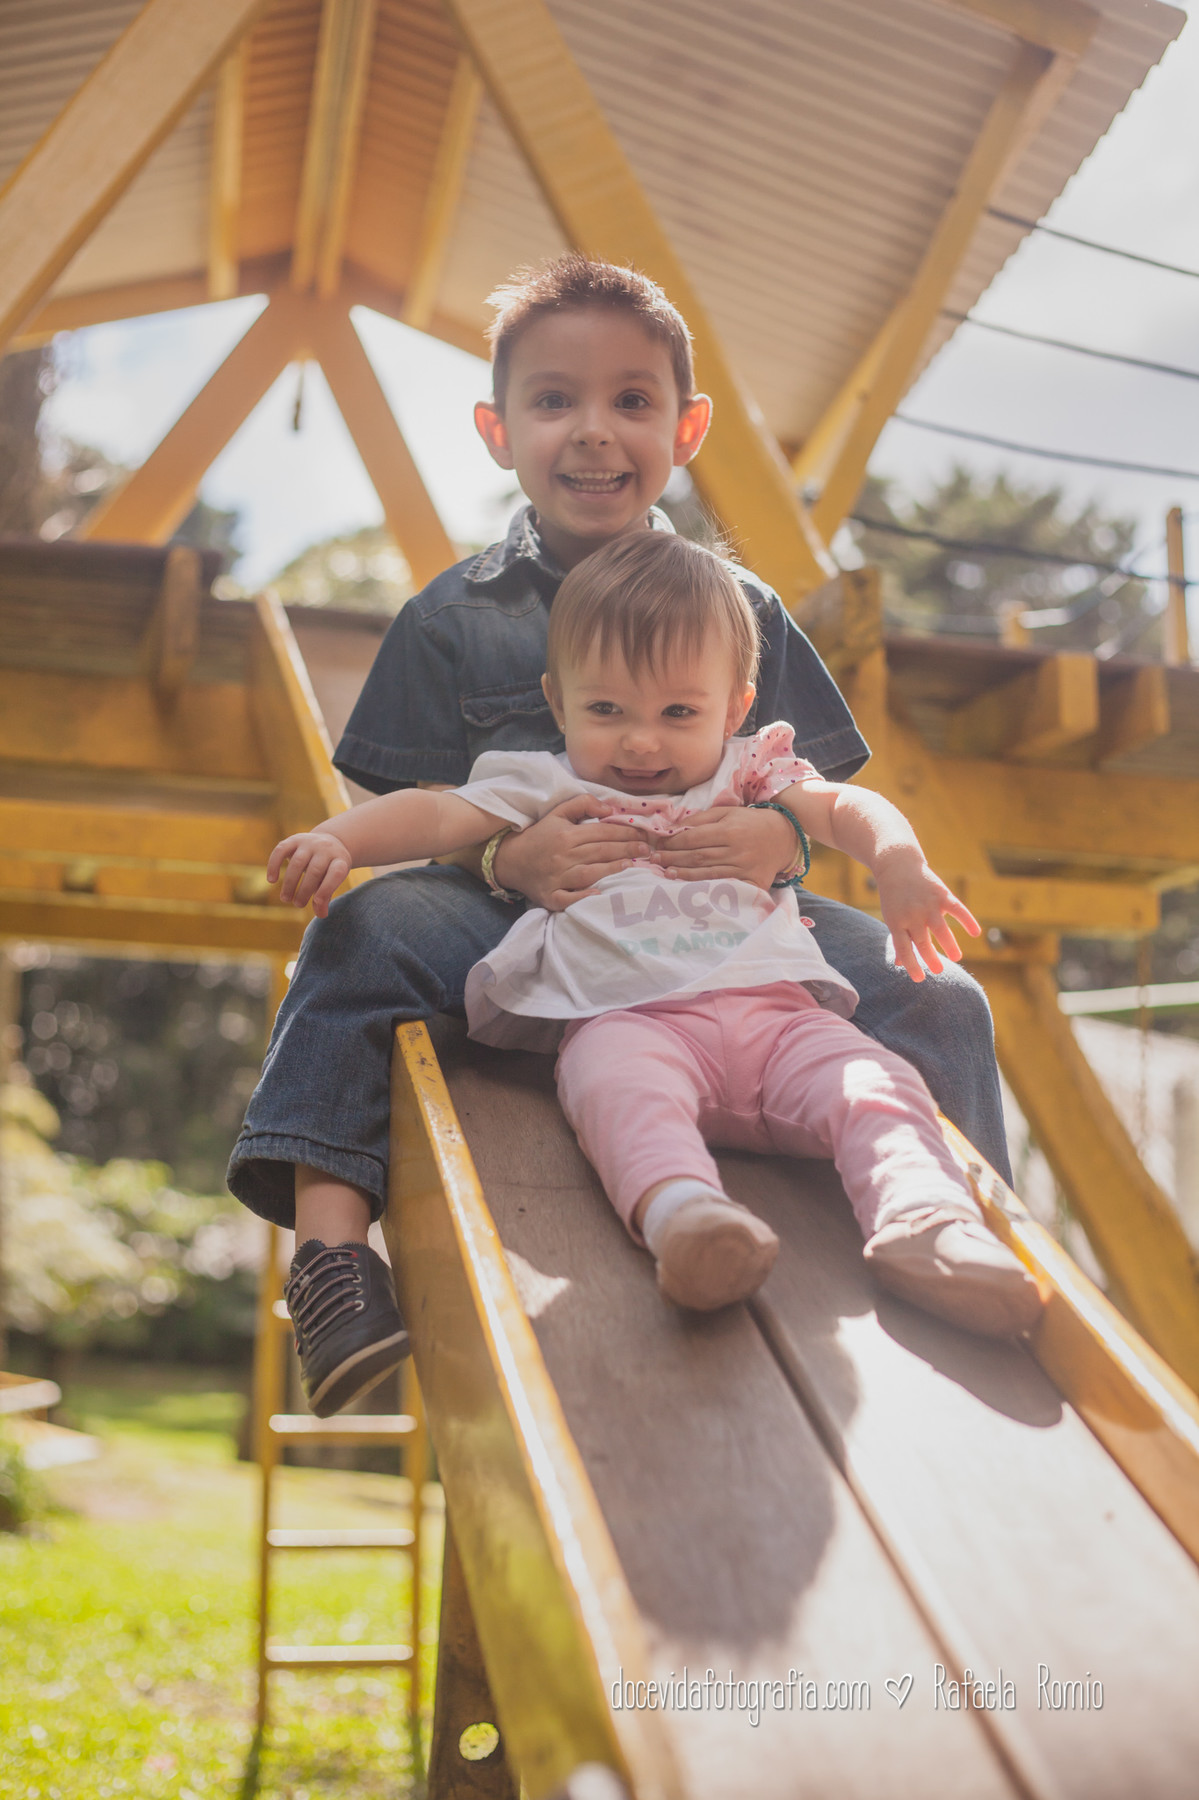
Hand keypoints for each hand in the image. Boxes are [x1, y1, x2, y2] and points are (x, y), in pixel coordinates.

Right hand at [268, 830, 352, 917]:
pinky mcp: (294, 839)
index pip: (336, 873)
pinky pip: (280, 850)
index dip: (327, 889)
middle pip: (315, 870)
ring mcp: (310, 842)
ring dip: (290, 883)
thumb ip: (325, 897)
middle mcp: (326, 849)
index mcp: (340, 860)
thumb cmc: (329, 868)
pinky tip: (271, 880)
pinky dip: (274, 865)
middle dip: (305, 890)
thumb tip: (320, 915)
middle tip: (298, 904)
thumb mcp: (332, 880)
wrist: (328, 841)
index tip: (316, 903)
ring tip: (286, 899)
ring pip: (298, 862)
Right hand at [492, 793, 650, 911]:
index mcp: (567, 834)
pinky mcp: (551, 895)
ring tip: (633, 866)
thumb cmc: (539, 836)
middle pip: (601, 851)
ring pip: (590, 873)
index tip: (644, 834)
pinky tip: (600, 895)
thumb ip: (583, 804)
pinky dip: (584, 897)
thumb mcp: (557, 813)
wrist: (509, 860)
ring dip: (613, 869)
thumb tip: (609, 808)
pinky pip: (569, 898)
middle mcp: (564, 855)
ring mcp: (557, 877)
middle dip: (627, 849)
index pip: (602, 832)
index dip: (625, 832)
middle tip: (648, 851)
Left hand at [655, 805, 796, 889]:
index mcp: (730, 830)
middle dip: (673, 858)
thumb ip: (701, 819)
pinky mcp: (752, 882)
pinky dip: (705, 887)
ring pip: (708, 873)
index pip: (695, 838)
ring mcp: (744, 869)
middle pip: (698, 856)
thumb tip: (673, 827)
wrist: (784, 837)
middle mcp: (737, 850)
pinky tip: (690, 888)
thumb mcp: (727, 812)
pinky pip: (724, 886)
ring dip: (684, 874)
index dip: (674, 842)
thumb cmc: (750, 822)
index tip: (658, 844)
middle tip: (654, 860)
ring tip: (666, 873)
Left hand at [875, 854, 979, 980]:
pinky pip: (957, 909)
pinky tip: (976, 932)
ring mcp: (927, 905)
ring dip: (949, 944)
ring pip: (940, 929)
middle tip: (939, 971)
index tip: (920, 979)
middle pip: (922, 942)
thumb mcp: (892, 917)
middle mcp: (912, 915)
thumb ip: (898, 939)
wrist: (897, 864)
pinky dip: (967, 920)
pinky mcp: (941, 894)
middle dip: (931, 958)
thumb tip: (901, 964)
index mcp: (896, 922)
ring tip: (956, 957)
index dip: (912, 965)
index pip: (904, 949)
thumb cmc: (894, 896)